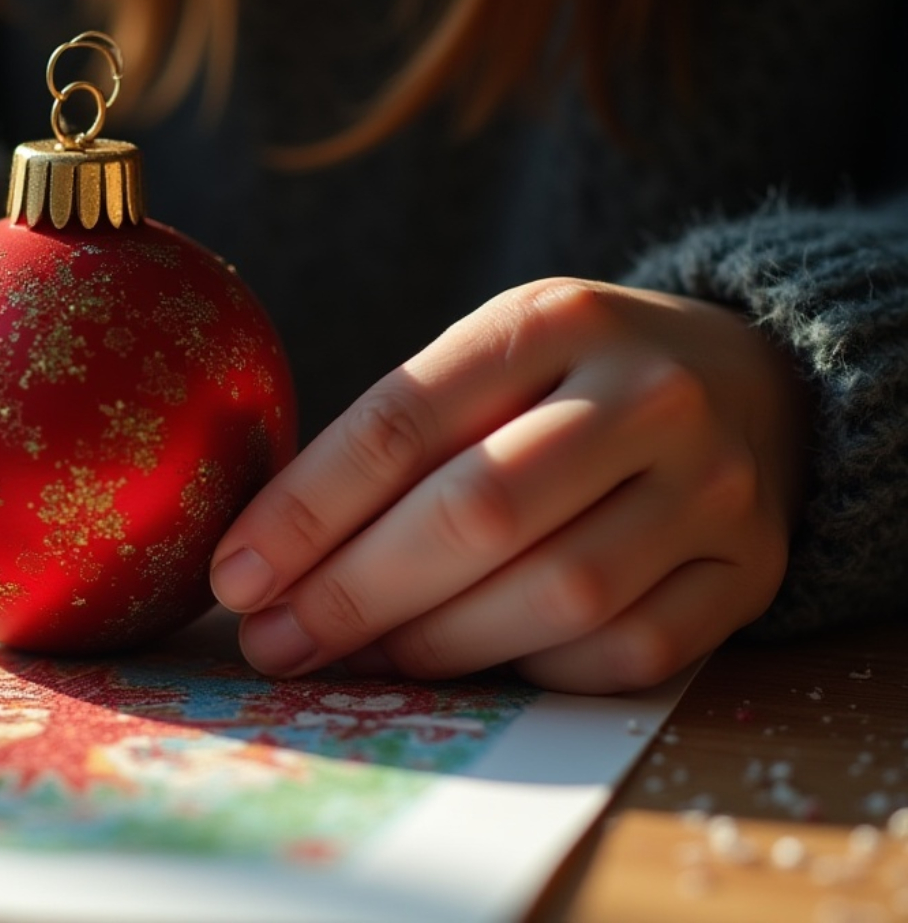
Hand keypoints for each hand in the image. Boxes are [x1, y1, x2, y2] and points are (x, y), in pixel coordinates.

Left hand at [209, 279, 810, 693]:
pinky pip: (626, 651)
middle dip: (352, 593)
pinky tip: (475, 662)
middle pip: (476, 514)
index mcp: (553, 320)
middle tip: (273, 643)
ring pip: (555, 594)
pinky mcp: (750, 571)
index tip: (235, 577)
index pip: (402, 422)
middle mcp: (647, 395)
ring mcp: (713, 486)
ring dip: (432, 644)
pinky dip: (533, 668)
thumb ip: (391, 441)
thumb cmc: (567, 384)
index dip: (305, 512)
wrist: (753, 382)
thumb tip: (261, 565)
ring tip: (355, 656)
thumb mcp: (485, 362)